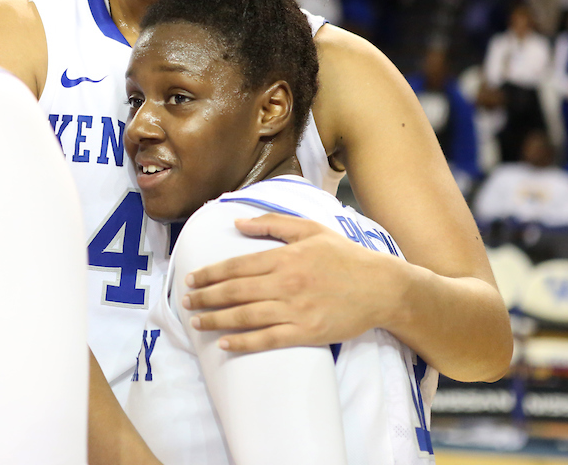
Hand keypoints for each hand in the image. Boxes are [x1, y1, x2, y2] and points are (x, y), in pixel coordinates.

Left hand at [181, 213, 405, 352]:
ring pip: (245, 316)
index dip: (210, 274)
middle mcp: (285, 283)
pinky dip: (243, 343)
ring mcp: (295, 309)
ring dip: (216, 320)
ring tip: (197, 322)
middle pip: (234, 291)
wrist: (381, 288)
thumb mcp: (310, 230)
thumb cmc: (345, 257)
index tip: (192, 279)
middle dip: (205, 297)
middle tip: (186, 301)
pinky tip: (224, 344)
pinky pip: (267, 339)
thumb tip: (237, 222)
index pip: (236, 266)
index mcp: (284, 256)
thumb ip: (272, 225)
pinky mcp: (305, 332)